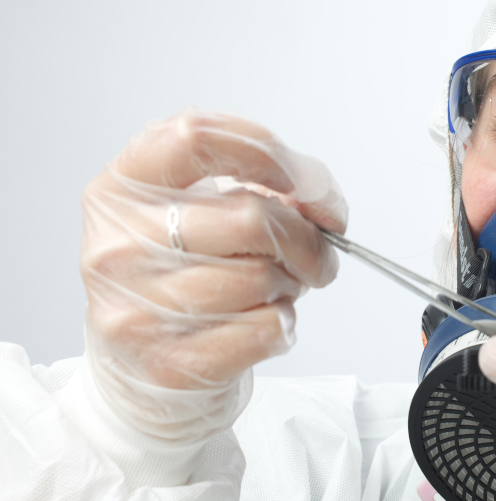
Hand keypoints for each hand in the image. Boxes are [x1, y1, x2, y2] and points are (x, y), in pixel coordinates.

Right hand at [80, 108, 345, 440]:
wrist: (143, 370)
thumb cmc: (184, 276)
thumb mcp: (199, 210)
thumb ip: (257, 184)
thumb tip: (319, 199)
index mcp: (120, 187)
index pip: (196, 137)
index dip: (267, 153)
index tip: (303, 183)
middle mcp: (117, 245)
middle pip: (250, 216)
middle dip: (306, 236)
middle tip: (315, 253)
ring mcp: (137, 309)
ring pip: (263, 276)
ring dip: (292, 282)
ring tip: (274, 288)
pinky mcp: (170, 363)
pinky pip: (267, 328)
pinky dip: (284, 323)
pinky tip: (260, 320)